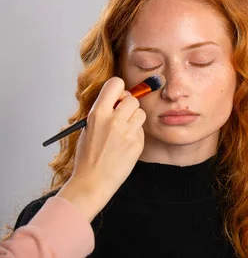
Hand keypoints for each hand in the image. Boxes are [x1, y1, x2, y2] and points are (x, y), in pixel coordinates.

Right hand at [57, 77, 145, 221]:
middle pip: (132, 99)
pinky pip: (141, 130)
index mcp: (97, 113)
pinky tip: (124, 144)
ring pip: (140, 113)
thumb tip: (117, 97)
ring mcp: (128, 132)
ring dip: (134, 119)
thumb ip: (102, 111)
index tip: (117, 96)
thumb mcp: (88, 127)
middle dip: (128, 106)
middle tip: (121, 115)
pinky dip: (135, 134)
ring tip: (123, 131)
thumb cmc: (88, 155)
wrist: (93, 181)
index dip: (118, 89)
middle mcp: (114, 120)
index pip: (115, 84)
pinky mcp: (137, 143)